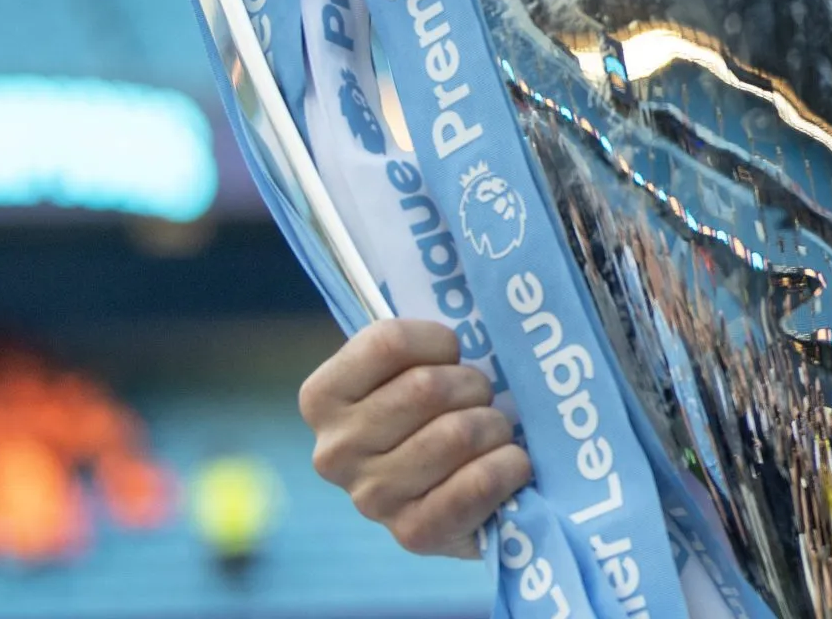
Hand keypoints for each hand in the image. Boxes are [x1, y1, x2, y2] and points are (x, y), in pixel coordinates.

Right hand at [299, 318, 531, 557]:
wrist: (457, 497)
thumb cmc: (438, 414)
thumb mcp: (414, 368)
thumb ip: (419, 341)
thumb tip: (472, 296)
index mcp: (322, 398)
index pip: (386, 342)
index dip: (439, 343)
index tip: (451, 356)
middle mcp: (334, 451)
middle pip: (427, 388)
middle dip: (473, 387)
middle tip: (479, 400)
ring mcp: (370, 498)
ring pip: (457, 433)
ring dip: (494, 427)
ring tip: (492, 433)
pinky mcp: (413, 535)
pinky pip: (476, 484)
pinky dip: (507, 467)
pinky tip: (509, 464)